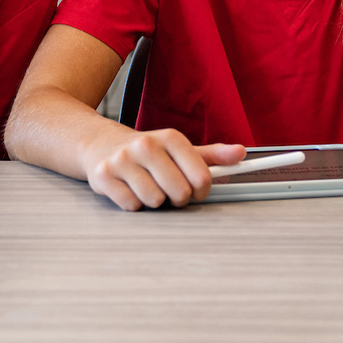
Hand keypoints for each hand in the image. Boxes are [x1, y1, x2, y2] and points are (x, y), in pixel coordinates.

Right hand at [83, 127, 245, 210]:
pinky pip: (131, 206)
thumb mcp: (179, 148)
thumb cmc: (148, 151)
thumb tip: (241, 154)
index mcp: (170, 137)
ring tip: (146, 186)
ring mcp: (123, 160)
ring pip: (154, 201)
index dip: (202, 191)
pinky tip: (129, 189)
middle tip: (168, 188)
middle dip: (176, 198)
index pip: (201, 176)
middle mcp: (146, 145)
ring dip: (153, 201)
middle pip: (179, 192)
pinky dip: (133, 203)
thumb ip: (212, 154)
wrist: (101, 144)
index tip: (197, 190)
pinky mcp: (104, 176)